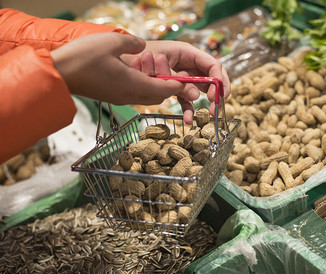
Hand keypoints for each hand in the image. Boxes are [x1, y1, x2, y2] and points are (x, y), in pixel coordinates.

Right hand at [50, 32, 186, 105]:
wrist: (58, 73)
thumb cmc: (83, 58)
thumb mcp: (112, 42)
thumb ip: (133, 43)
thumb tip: (143, 46)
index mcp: (133, 84)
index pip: (164, 89)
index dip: (177, 84)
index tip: (186, 79)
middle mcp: (129, 95)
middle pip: (158, 97)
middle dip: (168, 87)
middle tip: (172, 73)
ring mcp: (120, 98)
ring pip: (146, 97)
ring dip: (154, 87)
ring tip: (156, 72)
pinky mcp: (112, 96)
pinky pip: (135, 95)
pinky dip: (143, 87)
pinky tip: (139, 74)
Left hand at [123, 40, 229, 123]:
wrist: (121, 60)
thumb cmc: (139, 55)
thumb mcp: (160, 66)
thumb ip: (178, 80)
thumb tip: (195, 94)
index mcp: (187, 52)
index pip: (212, 65)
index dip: (218, 80)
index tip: (217, 95)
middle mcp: (188, 64)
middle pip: (211, 77)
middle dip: (217, 92)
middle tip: (215, 107)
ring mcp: (183, 76)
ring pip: (201, 90)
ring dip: (205, 103)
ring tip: (208, 114)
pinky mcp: (175, 87)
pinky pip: (186, 98)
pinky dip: (188, 109)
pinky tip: (188, 120)